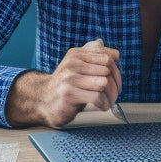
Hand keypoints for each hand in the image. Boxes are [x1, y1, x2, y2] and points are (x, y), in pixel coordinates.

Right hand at [5, 39, 121, 126]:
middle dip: (114, 86)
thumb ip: (96, 60)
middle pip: (107, 71)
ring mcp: (70, 78)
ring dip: (110, 96)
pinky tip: (102, 107)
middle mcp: (72, 63)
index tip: (116, 84)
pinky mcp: (70, 94)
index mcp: (77, 54)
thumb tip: (116, 55)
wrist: (43, 101)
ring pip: (104, 83)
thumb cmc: (67, 86)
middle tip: (112, 96)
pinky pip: (97, 97)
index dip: (116, 72)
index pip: (107, 58)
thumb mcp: (79, 68)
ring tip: (108, 102)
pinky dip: (103, 104)